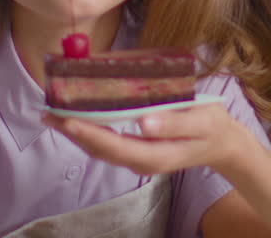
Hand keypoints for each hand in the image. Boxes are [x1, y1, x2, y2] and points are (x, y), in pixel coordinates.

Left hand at [42, 102, 249, 176]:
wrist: (223, 142)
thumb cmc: (213, 126)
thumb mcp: (202, 121)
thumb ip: (174, 122)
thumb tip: (143, 121)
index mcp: (156, 154)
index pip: (114, 146)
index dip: (89, 133)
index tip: (67, 119)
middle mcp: (141, 159)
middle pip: (99, 149)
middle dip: (72, 132)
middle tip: (47, 112)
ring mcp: (138, 156)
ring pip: (99, 147)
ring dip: (75, 131)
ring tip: (53, 113)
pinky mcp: (136, 148)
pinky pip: (107, 142)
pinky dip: (88, 128)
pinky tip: (77, 114)